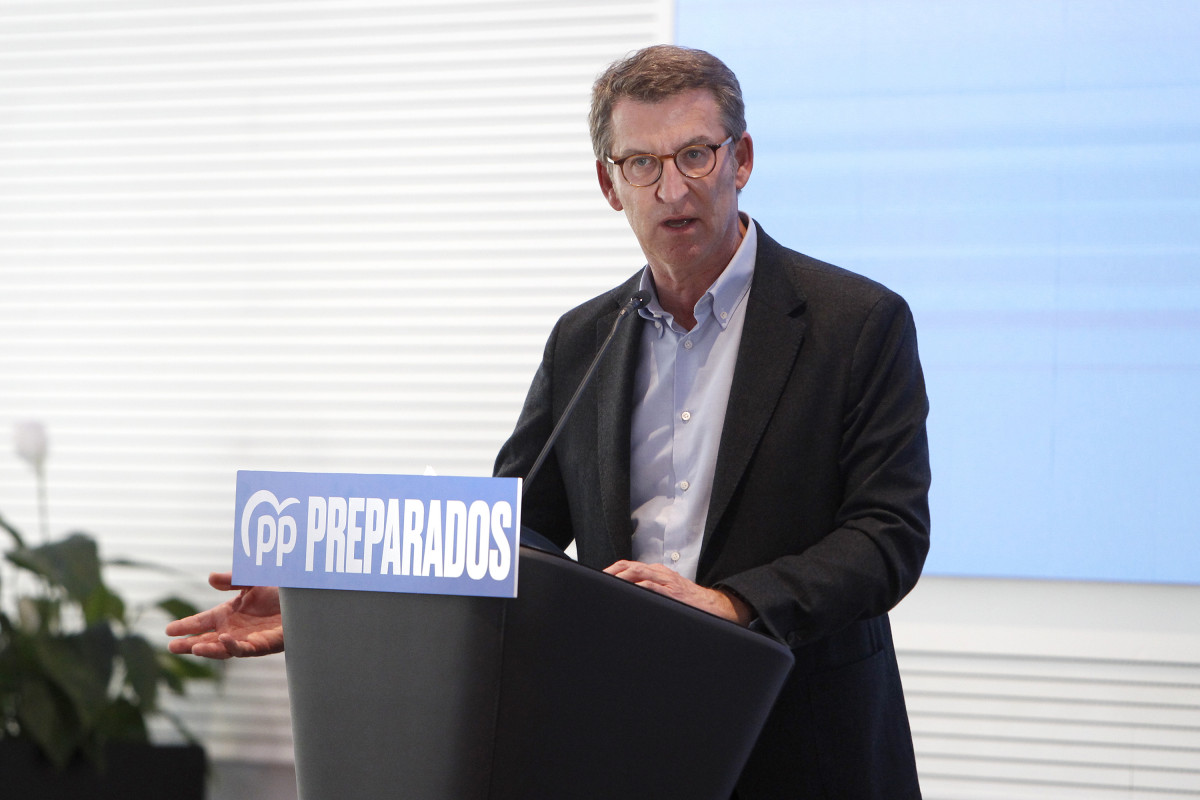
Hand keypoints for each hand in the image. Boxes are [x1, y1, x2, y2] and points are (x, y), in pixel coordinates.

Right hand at [165, 572, 283, 659]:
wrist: (306, 596)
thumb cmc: (282, 590)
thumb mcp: (253, 580)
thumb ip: (233, 580)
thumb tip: (210, 578)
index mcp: (231, 614)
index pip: (203, 622)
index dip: (186, 626)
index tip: (168, 630)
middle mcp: (237, 628)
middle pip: (208, 640)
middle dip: (190, 644)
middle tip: (172, 646)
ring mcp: (250, 638)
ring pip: (224, 649)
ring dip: (209, 649)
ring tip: (193, 647)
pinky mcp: (266, 644)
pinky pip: (247, 649)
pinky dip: (234, 646)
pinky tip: (223, 639)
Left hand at [603, 560, 753, 625]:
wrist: (714, 607)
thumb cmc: (690, 603)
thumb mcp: (668, 593)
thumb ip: (650, 592)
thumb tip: (629, 598)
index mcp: (658, 573)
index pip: (629, 567)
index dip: (613, 571)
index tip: (599, 579)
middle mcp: (661, 574)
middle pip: (630, 567)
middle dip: (612, 572)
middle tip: (598, 581)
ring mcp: (667, 582)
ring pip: (638, 573)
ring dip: (621, 578)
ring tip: (608, 584)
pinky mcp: (673, 593)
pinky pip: (652, 586)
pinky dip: (638, 587)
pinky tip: (629, 592)